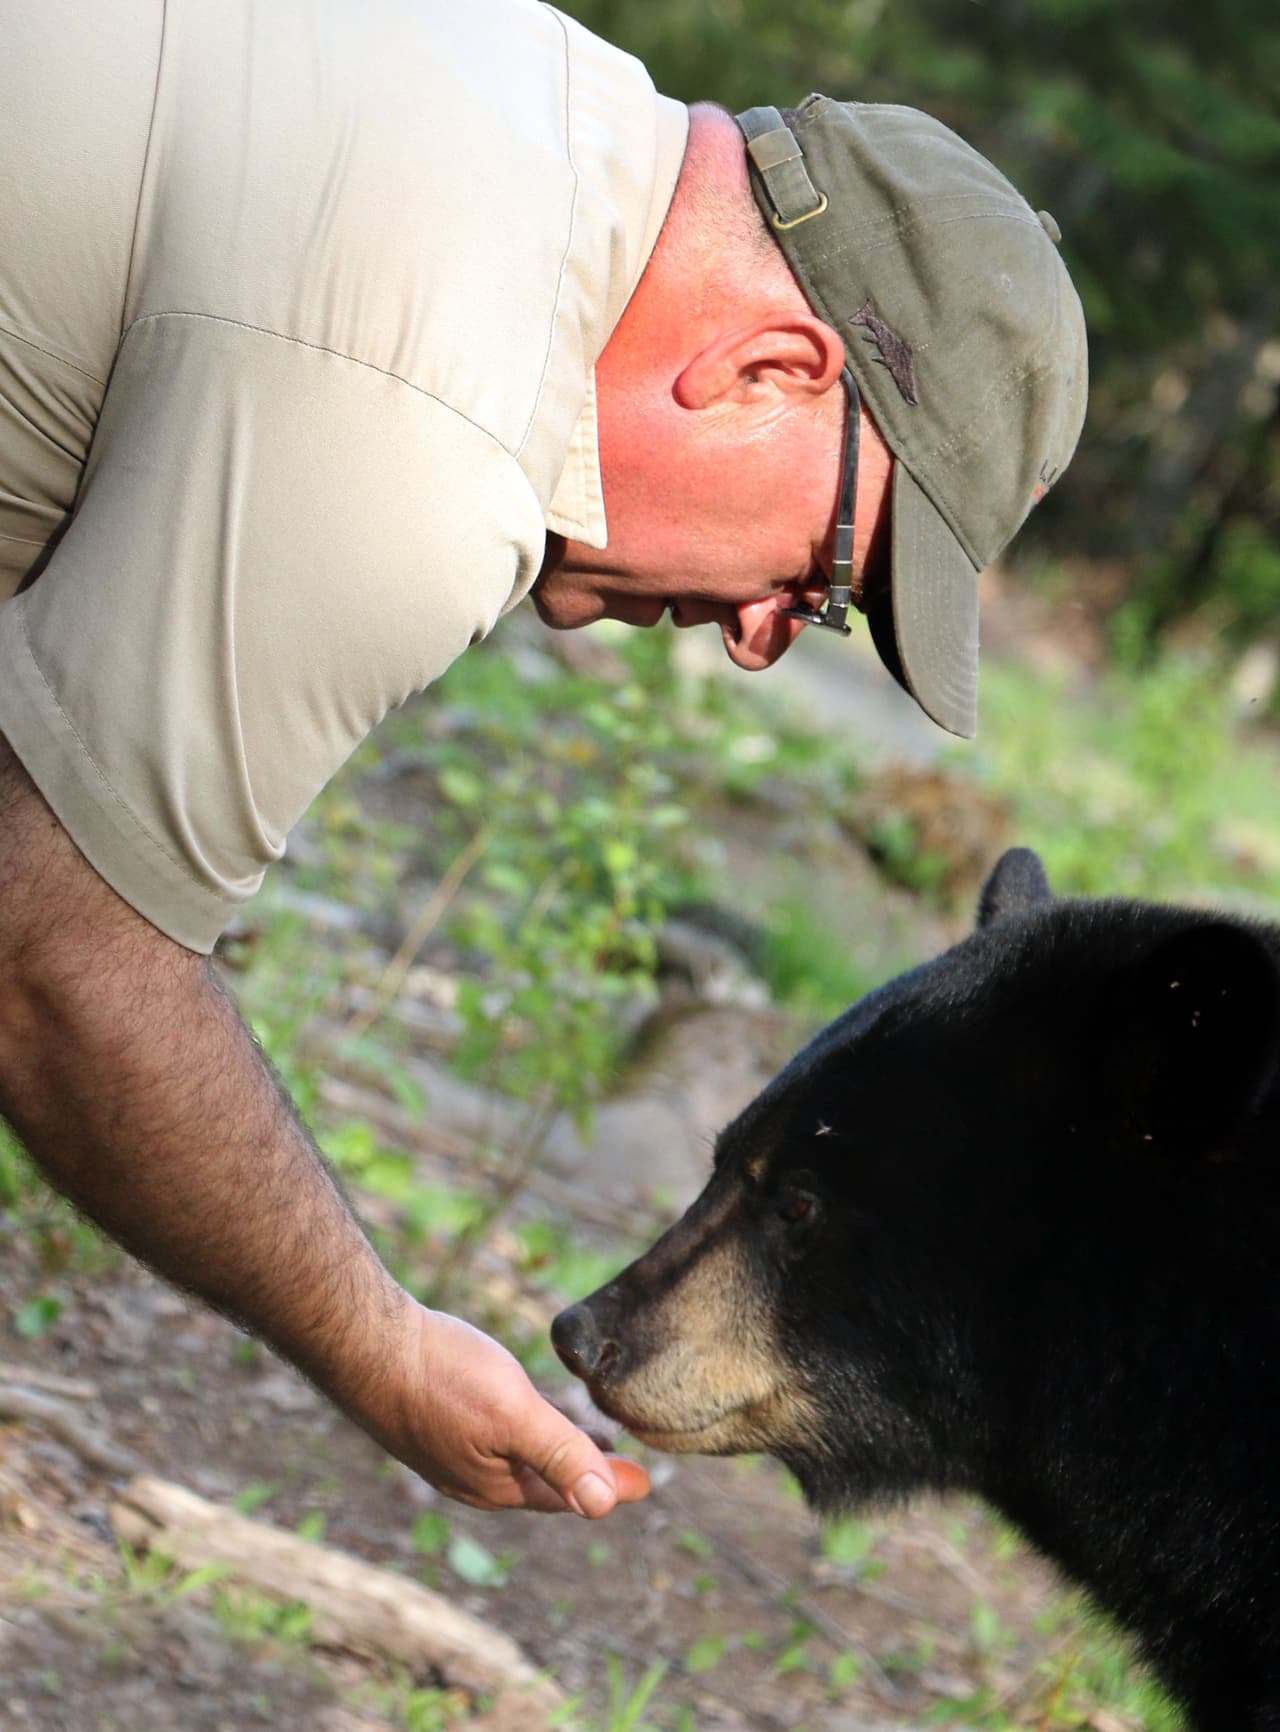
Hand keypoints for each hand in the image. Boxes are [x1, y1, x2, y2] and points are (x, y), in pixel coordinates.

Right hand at [353, 1301, 651, 1516]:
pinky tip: (526, 1407)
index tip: (648, 1483)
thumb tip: (603, 1506)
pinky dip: (525, 1429)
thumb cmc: (440, 1376)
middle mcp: (472, 1477)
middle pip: (544, 1481)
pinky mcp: (433, 1418)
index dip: (608, 1487)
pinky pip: (494, 1435)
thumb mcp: (512, 1413)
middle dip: (584, 1473)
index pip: (567, 1493)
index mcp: (496, 1485)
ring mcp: (449, 1449)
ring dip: (555, 1451)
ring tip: (586, 1438)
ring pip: (517, 1458)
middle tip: (623, 1467)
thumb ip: (560, 1454)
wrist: (364, 1343)